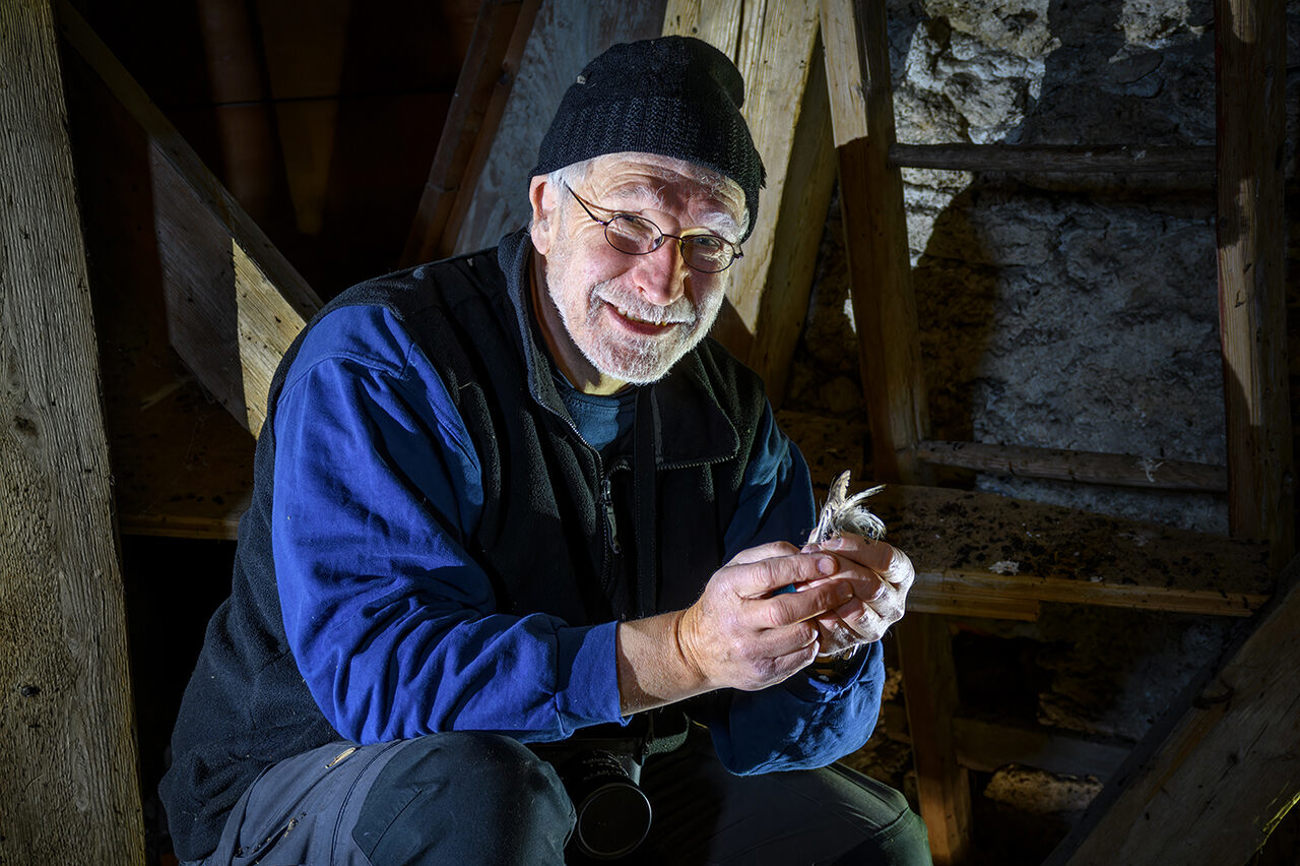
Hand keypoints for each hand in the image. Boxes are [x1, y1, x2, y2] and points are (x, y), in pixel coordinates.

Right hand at [676, 541, 856, 691]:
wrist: (698, 650)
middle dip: (822, 596)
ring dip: (819, 621)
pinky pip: (801, 657)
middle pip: (788, 609)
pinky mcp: (762, 673)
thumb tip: (809, 553)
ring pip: (800, 635)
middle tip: (844, 587)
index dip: (804, 567)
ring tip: (822, 611)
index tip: (830, 562)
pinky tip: (808, 632)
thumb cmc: (725, 601)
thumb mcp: (736, 569)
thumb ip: (771, 555)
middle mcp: (736, 621)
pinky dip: (812, 643)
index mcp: (728, 588)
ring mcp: (749, 651)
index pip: (770, 574)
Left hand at [801, 534, 913, 658]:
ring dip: (827, 592)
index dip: (857, 548)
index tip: (830, 542)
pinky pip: (837, 629)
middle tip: (812, 559)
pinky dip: (819, 612)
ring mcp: (877, 626)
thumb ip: (835, 543)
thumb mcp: (842, 550)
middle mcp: (894, 603)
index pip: (887, 559)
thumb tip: (817, 543)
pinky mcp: (854, 642)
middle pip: (872, 585)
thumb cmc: (838, 569)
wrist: (829, 605)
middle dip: (839, 570)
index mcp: (900, 575)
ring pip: (857, 610)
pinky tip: (804, 599)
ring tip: (805, 578)